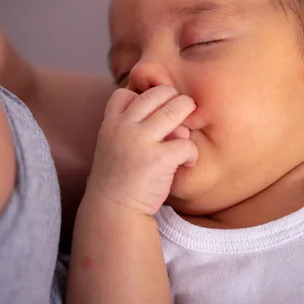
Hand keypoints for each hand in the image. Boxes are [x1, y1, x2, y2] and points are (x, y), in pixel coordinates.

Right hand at [88, 85, 197, 214]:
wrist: (113, 211)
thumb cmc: (119, 179)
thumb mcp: (112, 145)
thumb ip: (132, 126)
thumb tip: (171, 115)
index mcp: (111, 123)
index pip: (125, 92)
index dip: (142, 97)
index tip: (152, 113)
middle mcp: (124, 127)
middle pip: (158, 94)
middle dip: (175, 101)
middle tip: (181, 115)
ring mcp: (141, 141)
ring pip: (176, 109)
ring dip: (188, 117)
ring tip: (185, 136)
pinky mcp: (160, 159)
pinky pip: (187, 143)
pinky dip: (192, 154)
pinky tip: (186, 163)